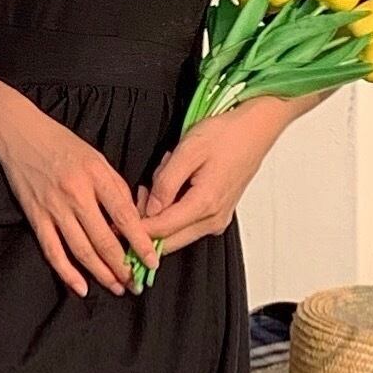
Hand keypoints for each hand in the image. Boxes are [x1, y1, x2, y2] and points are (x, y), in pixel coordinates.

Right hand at [0, 97, 161, 297]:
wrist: (19, 133)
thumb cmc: (62, 144)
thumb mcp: (96, 157)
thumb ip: (115, 187)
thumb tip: (131, 220)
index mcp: (96, 176)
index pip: (124, 216)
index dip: (140, 242)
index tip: (152, 260)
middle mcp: (76, 194)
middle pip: (104, 239)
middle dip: (122, 266)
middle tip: (136, 283)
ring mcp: (54, 208)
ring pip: (81, 250)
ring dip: (100, 273)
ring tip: (116, 287)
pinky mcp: (35, 217)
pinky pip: (52, 251)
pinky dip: (66, 272)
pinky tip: (81, 287)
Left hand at [137, 104, 286, 254]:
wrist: (255, 131)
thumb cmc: (225, 135)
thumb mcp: (188, 151)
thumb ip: (166, 184)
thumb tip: (149, 210)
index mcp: (205, 204)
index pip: (161, 231)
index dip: (136, 229)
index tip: (118, 222)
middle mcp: (213, 220)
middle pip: (168, 241)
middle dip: (148, 221)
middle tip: (143, 192)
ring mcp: (217, 221)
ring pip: (176, 233)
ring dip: (161, 213)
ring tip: (163, 179)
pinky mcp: (218, 216)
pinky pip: (187, 223)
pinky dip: (173, 210)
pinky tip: (174, 185)